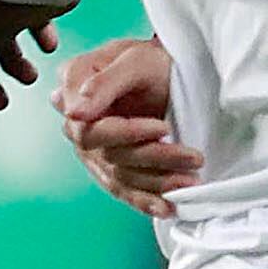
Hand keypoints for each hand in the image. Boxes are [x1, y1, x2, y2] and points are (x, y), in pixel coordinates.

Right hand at [54, 34, 199, 217]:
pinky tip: (167, 209)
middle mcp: (77, 120)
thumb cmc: (151, 59)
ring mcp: (93, 146)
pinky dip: (145, 201)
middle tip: (193, 156)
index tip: (162, 128)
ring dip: (157, 183)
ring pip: (120, 174)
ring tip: (191, 182)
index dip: (125, 132)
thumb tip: (74, 113)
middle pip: (107, 153)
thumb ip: (104, 83)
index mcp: (73, 88)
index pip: (87, 126)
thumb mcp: (135, 60)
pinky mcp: (111, 163)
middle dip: (153, 157)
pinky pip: (123, 189)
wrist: (168, 70)